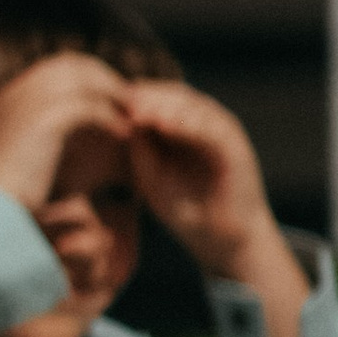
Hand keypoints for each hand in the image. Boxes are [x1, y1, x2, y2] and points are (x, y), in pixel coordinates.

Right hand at [0, 54, 133, 217]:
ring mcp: (29, 102)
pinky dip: (109, 117)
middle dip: (105, 78)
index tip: (111, 97)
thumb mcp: (21, 156)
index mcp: (12, 97)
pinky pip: (87, 107)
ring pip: (82, 79)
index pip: (57, 68)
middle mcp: (19, 92)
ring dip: (112, 93)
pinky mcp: (43, 120)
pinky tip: (123, 134)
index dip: (88, 77)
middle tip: (130, 100)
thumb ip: (42, 137)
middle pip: (72, 64)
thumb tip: (66, 139)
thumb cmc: (5, 193)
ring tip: (133, 113)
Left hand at [119, 80, 278, 279]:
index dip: (131, 99)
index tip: (102, 101)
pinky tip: (166, 124)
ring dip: (165, 104)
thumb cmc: (186, 209)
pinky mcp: (235, 146)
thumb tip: (122, 120)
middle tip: (119, 99)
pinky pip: (212, 127)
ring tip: (139, 110)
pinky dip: (190, 123)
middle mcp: (202, 122)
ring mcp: (220, 131)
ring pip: (192, 105)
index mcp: (180, 127)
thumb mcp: (153, 178)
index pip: (155, 99)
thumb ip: (141, 151)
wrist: (224, 241)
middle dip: (146, 96)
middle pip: (172, 95)